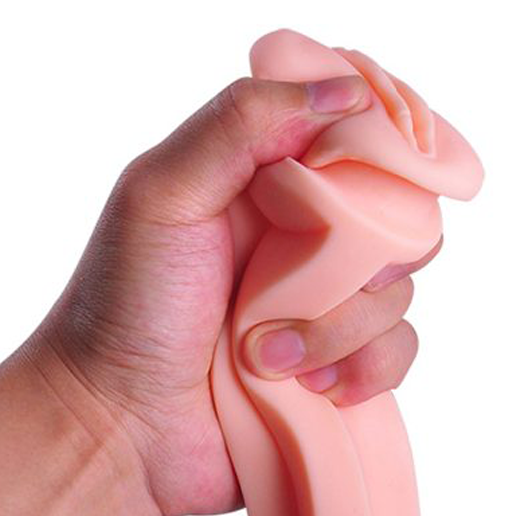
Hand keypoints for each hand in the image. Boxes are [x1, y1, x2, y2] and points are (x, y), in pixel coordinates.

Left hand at [38, 75, 439, 515]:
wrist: (119, 425)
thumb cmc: (127, 304)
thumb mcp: (164, 193)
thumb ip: (242, 124)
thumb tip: (348, 90)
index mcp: (268, 187)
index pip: (356, 146)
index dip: (379, 156)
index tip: (369, 181)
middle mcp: (304, 242)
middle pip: (394, 220)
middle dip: (364, 257)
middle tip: (302, 285)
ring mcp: (322, 306)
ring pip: (396, 294)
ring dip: (341, 330)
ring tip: (269, 359)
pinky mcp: (337, 366)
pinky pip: (394, 355)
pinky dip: (366, 370)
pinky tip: (315, 390)